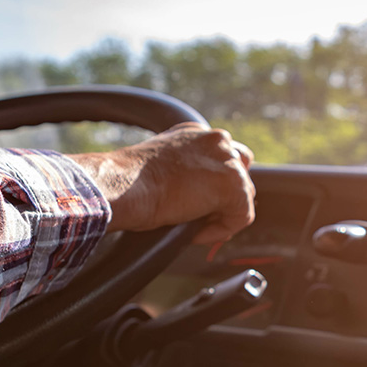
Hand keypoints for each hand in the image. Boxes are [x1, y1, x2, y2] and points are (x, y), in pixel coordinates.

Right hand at [69, 123, 255, 244]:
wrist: (125, 186)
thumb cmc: (130, 183)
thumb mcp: (160, 168)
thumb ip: (184, 172)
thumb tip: (198, 199)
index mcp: (197, 133)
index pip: (223, 158)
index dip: (214, 186)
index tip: (198, 206)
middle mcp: (216, 140)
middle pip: (239, 175)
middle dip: (223, 200)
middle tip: (198, 219)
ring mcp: (228, 161)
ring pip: (241, 197)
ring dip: (221, 216)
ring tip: (193, 227)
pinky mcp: (233, 186)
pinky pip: (240, 217)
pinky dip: (221, 231)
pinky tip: (194, 233)